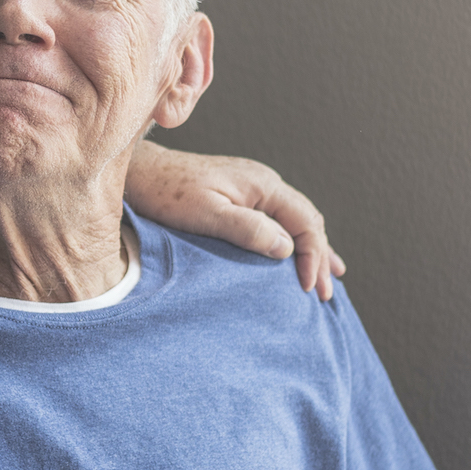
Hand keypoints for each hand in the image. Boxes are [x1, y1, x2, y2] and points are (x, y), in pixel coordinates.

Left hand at [124, 142, 345, 297]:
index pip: (305, 222)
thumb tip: (287, 248)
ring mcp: (253, 189)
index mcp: (263, 185)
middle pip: (307, 221)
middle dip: (320, 257)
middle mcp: (264, 183)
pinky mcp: (240, 197)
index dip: (314, 256)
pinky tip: (295, 255)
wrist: (142, 174)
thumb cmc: (168, 194)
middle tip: (325, 295)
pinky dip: (293, 240)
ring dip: (311, 250)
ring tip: (328, 278)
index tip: (310, 288)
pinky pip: (278, 220)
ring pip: (295, 221)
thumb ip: (248, 229)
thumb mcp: (208, 214)